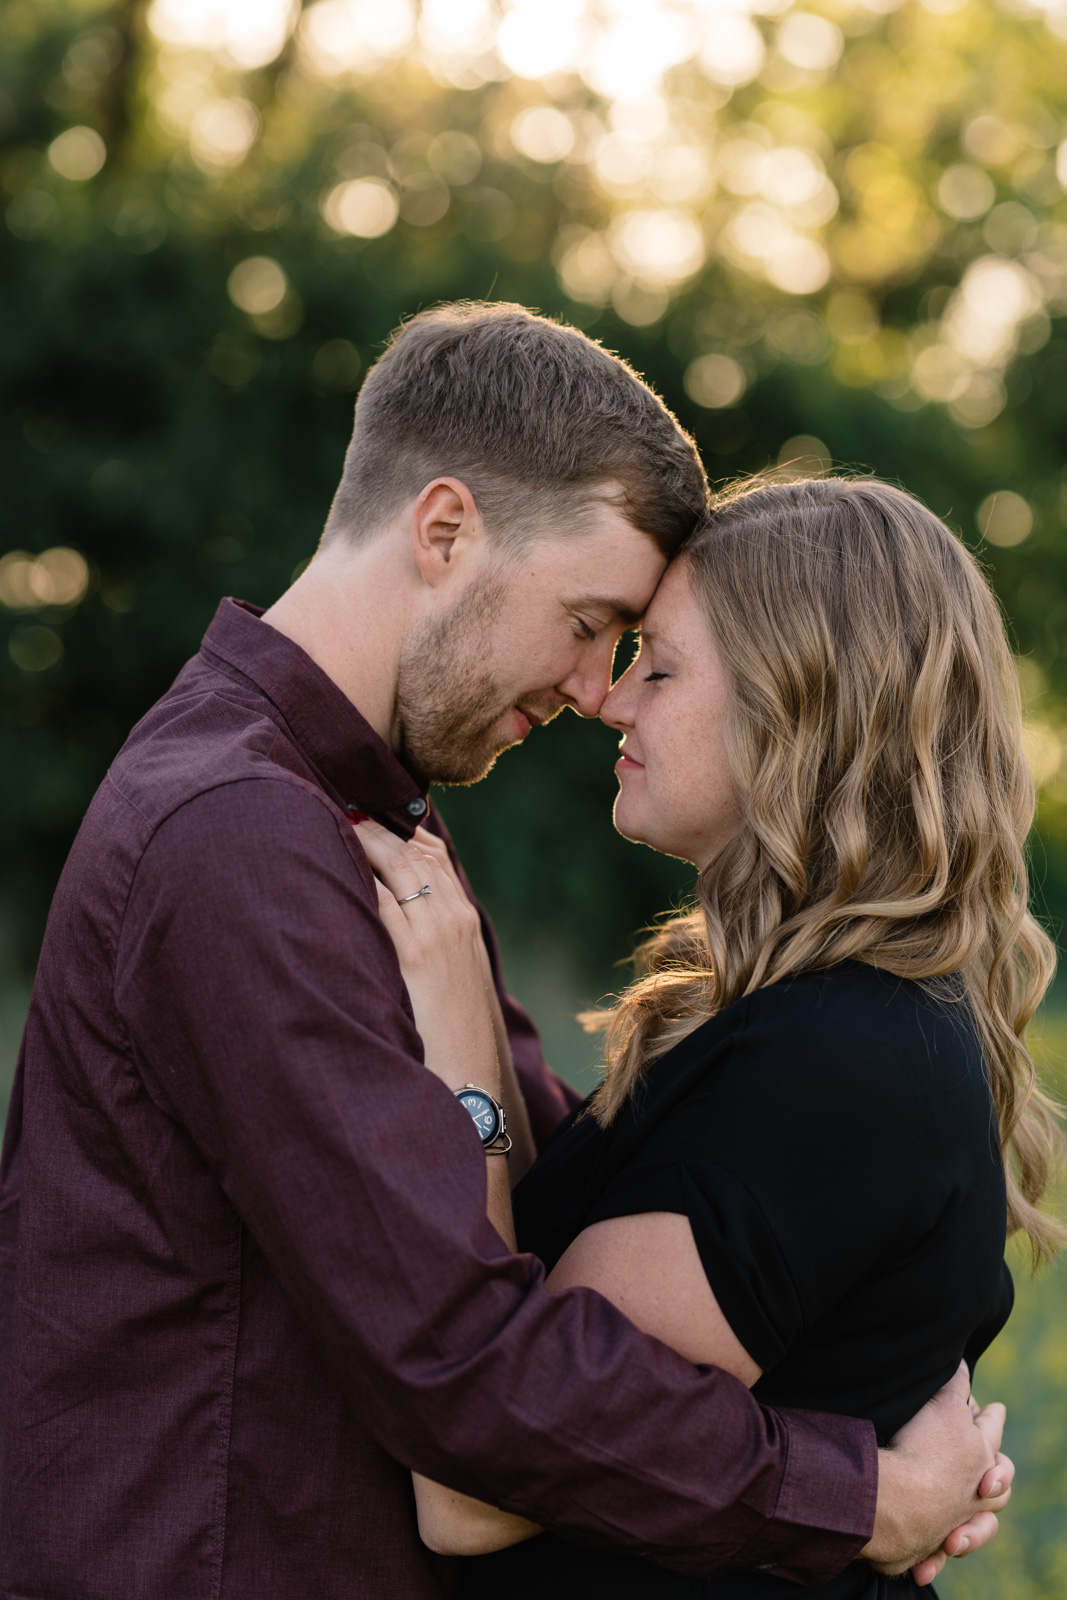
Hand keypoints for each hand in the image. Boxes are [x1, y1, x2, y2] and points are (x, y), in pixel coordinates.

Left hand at [355, 818, 499, 1093]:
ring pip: (398, 866)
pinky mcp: (415, 954)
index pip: (433, 856)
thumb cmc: (455, 1036)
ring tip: (332, 814)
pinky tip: (333, 859)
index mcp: (465, 920)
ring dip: (364, 837)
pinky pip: (382, 900)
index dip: (400, 830)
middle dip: (378, 823)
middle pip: (414, 851)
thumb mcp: (453, 980)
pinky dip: (359, 874)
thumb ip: (431, 945)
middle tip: (342, 799)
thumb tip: (395, 924)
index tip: (369, 811)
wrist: (474, 1079)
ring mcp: (437, 932)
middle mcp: (455, 917)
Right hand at [863, 1364, 1011, 1576]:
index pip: (991, 1427)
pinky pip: (940, 1552)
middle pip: (1000, 1481)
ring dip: (975, 1523)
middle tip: (993, 1471)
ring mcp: (957, 1518)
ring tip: (967, 1518)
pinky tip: (933, 1556)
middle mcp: (974, 1488)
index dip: (992, 1416)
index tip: (996, 1409)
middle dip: (999, 1473)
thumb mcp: (938, 1403)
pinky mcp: (931, 1544)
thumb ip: (953, 1382)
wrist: (899, 1501)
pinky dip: (937, 1553)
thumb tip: (961, 1361)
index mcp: (977, 1450)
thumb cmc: (920, 1447)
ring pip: (982, 1524)